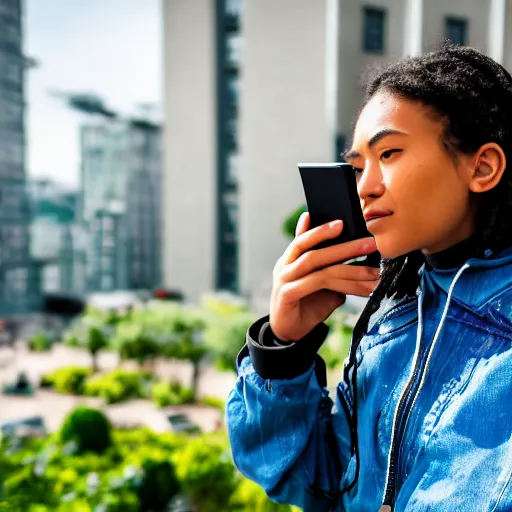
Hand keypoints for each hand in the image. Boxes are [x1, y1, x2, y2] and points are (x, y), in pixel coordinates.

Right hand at [270, 213, 379, 341]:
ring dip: (347, 266)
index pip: (304, 238)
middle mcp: (284, 265)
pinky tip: (357, 288)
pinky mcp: (287, 294)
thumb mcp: (320, 285)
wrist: (289, 334)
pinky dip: (340, 284)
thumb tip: (361, 261)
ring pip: (316, 264)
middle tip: (369, 243)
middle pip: (312, 248)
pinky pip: (316, 283)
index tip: (343, 222)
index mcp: (291, 259)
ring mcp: (284, 279)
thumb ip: (331, 270)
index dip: (320, 229)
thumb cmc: (306, 306)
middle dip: (343, 245)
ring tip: (371, 271)